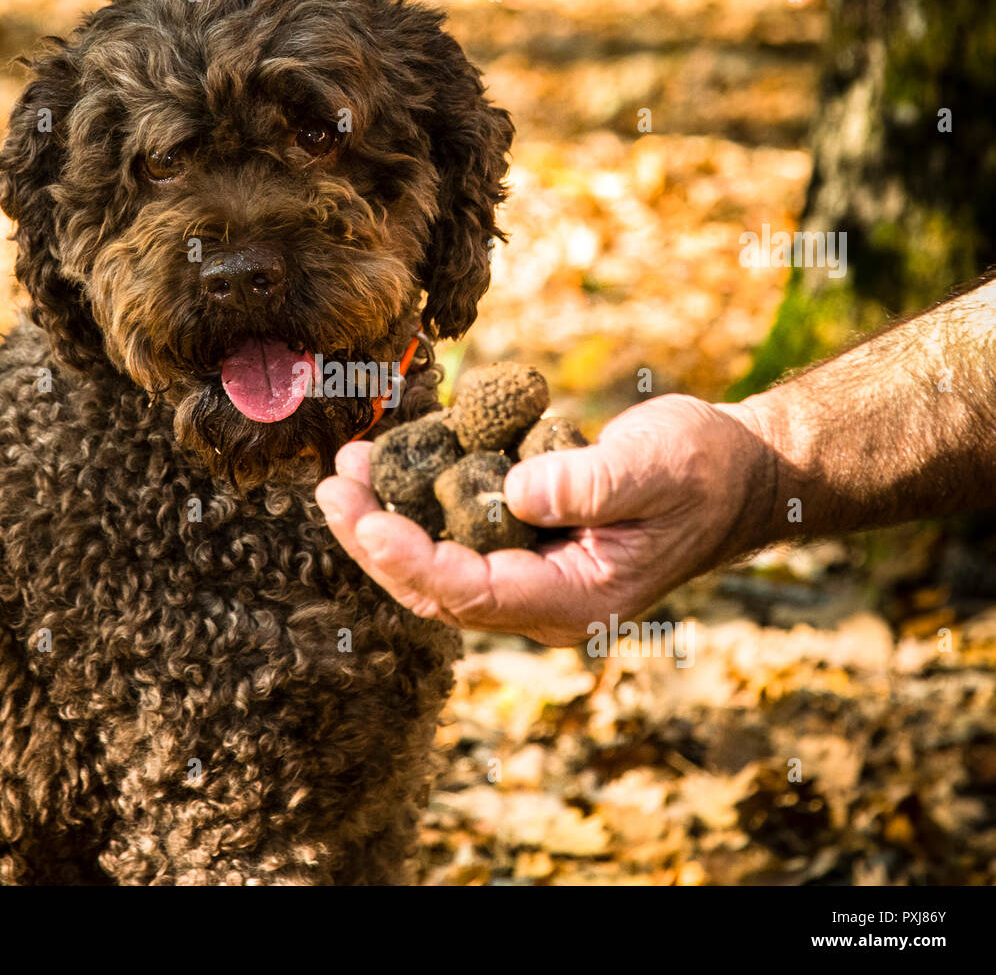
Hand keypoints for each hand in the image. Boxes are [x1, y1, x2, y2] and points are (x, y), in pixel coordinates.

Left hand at [315, 394, 774, 646]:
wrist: (735, 473)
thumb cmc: (703, 468)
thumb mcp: (656, 466)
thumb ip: (588, 483)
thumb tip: (513, 493)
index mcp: (577, 600)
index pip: (473, 594)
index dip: (410, 561)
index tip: (362, 521)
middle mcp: (544, 602)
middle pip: (437, 590)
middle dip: (375, 541)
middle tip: (331, 488)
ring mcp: (531, 579)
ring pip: (436, 568)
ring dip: (385, 522)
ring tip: (347, 470)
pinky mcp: (523, 548)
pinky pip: (455, 538)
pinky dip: (417, 505)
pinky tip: (390, 464)